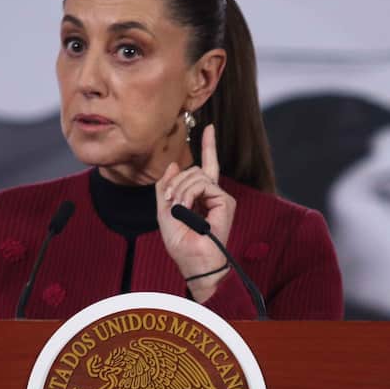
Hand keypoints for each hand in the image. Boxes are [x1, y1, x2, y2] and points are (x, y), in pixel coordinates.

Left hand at [155, 124, 235, 301]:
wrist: (193, 261)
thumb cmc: (181, 244)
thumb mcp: (164, 211)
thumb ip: (166, 187)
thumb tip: (175, 163)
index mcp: (201, 196)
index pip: (206, 166)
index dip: (208, 146)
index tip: (209, 127)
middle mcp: (213, 195)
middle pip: (192, 170)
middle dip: (176, 183)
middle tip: (170, 201)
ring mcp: (221, 198)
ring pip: (196, 175)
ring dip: (181, 189)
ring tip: (178, 207)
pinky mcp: (225, 201)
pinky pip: (203, 183)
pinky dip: (189, 194)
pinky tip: (187, 208)